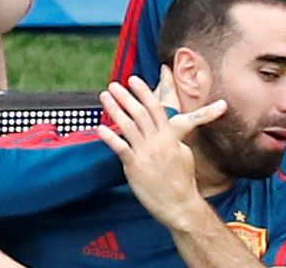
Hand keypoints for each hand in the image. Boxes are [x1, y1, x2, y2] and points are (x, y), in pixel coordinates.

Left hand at [98, 75, 226, 227]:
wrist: (180, 205)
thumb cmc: (183, 180)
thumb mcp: (185, 152)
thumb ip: (175, 138)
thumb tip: (169, 127)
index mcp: (171, 136)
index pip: (156, 107)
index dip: (143, 92)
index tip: (133, 80)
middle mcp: (158, 141)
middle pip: (139, 113)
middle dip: (125, 96)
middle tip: (114, 85)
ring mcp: (146, 153)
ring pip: (128, 126)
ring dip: (114, 109)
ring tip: (104, 97)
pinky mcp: (135, 167)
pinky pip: (120, 148)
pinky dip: (110, 137)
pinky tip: (100, 128)